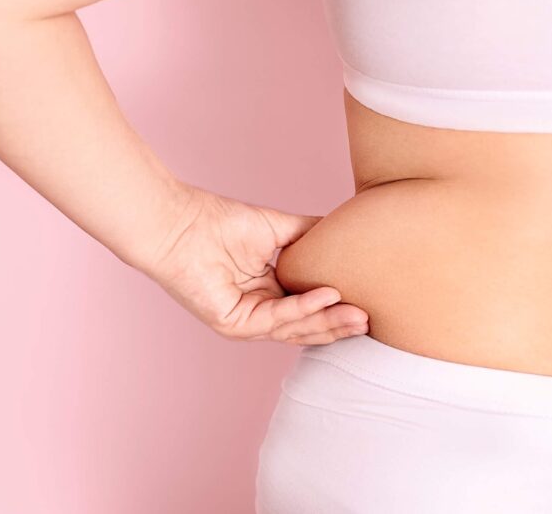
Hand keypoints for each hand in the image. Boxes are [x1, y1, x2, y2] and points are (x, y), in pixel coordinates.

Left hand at [138, 183, 368, 344]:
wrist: (180, 222)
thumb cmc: (219, 221)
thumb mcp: (279, 227)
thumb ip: (311, 233)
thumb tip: (346, 229)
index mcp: (270, 293)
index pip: (310, 310)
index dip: (338, 310)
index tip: (371, 304)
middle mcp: (260, 312)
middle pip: (306, 326)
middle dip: (340, 325)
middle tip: (371, 320)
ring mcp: (246, 322)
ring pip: (294, 329)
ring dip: (329, 322)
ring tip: (359, 315)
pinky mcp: (232, 324)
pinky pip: (274, 319)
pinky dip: (303, 308)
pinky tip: (326, 297)